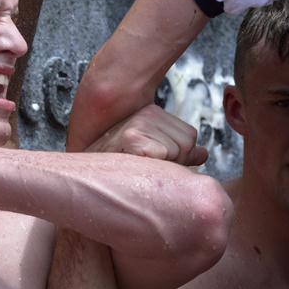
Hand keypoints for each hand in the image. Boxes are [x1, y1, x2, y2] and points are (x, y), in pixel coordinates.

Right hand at [84, 104, 207, 165]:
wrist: (86, 174)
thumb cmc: (118, 166)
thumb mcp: (153, 153)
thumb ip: (180, 152)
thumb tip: (203, 154)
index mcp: (150, 113)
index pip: (189, 136)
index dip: (178, 156)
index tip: (153, 161)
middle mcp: (145, 114)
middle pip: (187, 143)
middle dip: (174, 161)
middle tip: (145, 166)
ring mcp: (138, 124)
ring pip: (179, 150)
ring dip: (164, 165)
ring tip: (138, 167)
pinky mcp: (132, 138)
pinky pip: (165, 156)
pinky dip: (155, 166)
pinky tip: (136, 167)